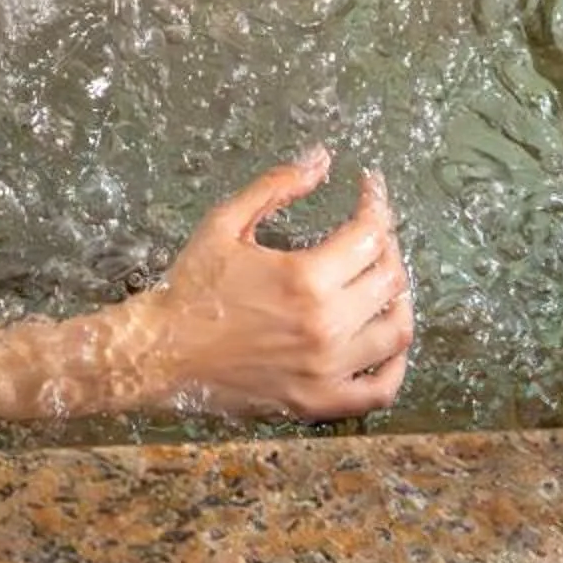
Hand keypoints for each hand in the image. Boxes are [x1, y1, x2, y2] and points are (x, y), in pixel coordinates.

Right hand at [123, 148, 413, 419]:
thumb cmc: (192, 286)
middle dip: (388, 245)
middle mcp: (325, 326)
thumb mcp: (225, 222)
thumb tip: (322, 159)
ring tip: (383, 280)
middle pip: (390, 280)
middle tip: (372, 231)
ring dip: (400, 299)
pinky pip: (381, 389)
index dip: (376, 204)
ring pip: (397, 332)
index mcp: (304, 277)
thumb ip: (276, 187)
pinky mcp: (320, 402)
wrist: (162, 352)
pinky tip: (385, 340)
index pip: (370, 234)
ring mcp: (327, 370)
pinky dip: (396, 365)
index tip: (369, 189)